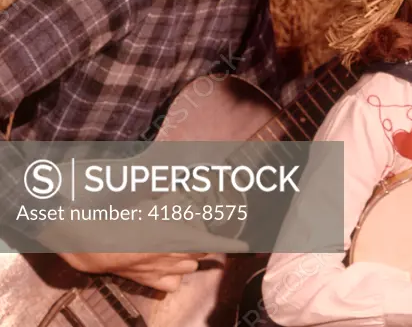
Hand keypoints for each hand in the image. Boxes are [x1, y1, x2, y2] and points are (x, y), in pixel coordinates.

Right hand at [38, 215, 246, 291]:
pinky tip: (170, 268)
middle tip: (192, 230)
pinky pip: (172, 283)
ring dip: (190, 258)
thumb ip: (175, 200)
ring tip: (180, 246)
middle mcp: (180, 258)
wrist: (100, 245)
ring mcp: (167, 272)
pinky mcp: (152, 281)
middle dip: (203, 242)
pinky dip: (174, 277)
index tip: (247, 245)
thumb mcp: (156, 204)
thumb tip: (186, 192)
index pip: (219, 244)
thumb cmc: (128, 220)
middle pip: (203, 252)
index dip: (235, 245)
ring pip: (190, 268)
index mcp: (185, 238)